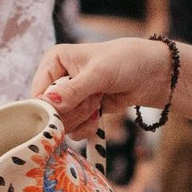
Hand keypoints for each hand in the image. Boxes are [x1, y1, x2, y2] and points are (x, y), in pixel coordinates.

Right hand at [29, 38, 172, 139]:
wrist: (154, 74)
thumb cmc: (127, 61)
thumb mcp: (99, 73)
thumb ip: (72, 91)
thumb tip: (47, 103)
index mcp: (54, 61)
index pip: (37, 93)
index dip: (50, 107)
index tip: (70, 108)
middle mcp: (58, 79)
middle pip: (49, 112)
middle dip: (72, 111)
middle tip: (92, 100)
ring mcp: (70, 97)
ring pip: (62, 123)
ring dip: (82, 118)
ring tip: (98, 102)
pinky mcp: (82, 112)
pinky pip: (74, 130)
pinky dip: (87, 127)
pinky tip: (99, 114)